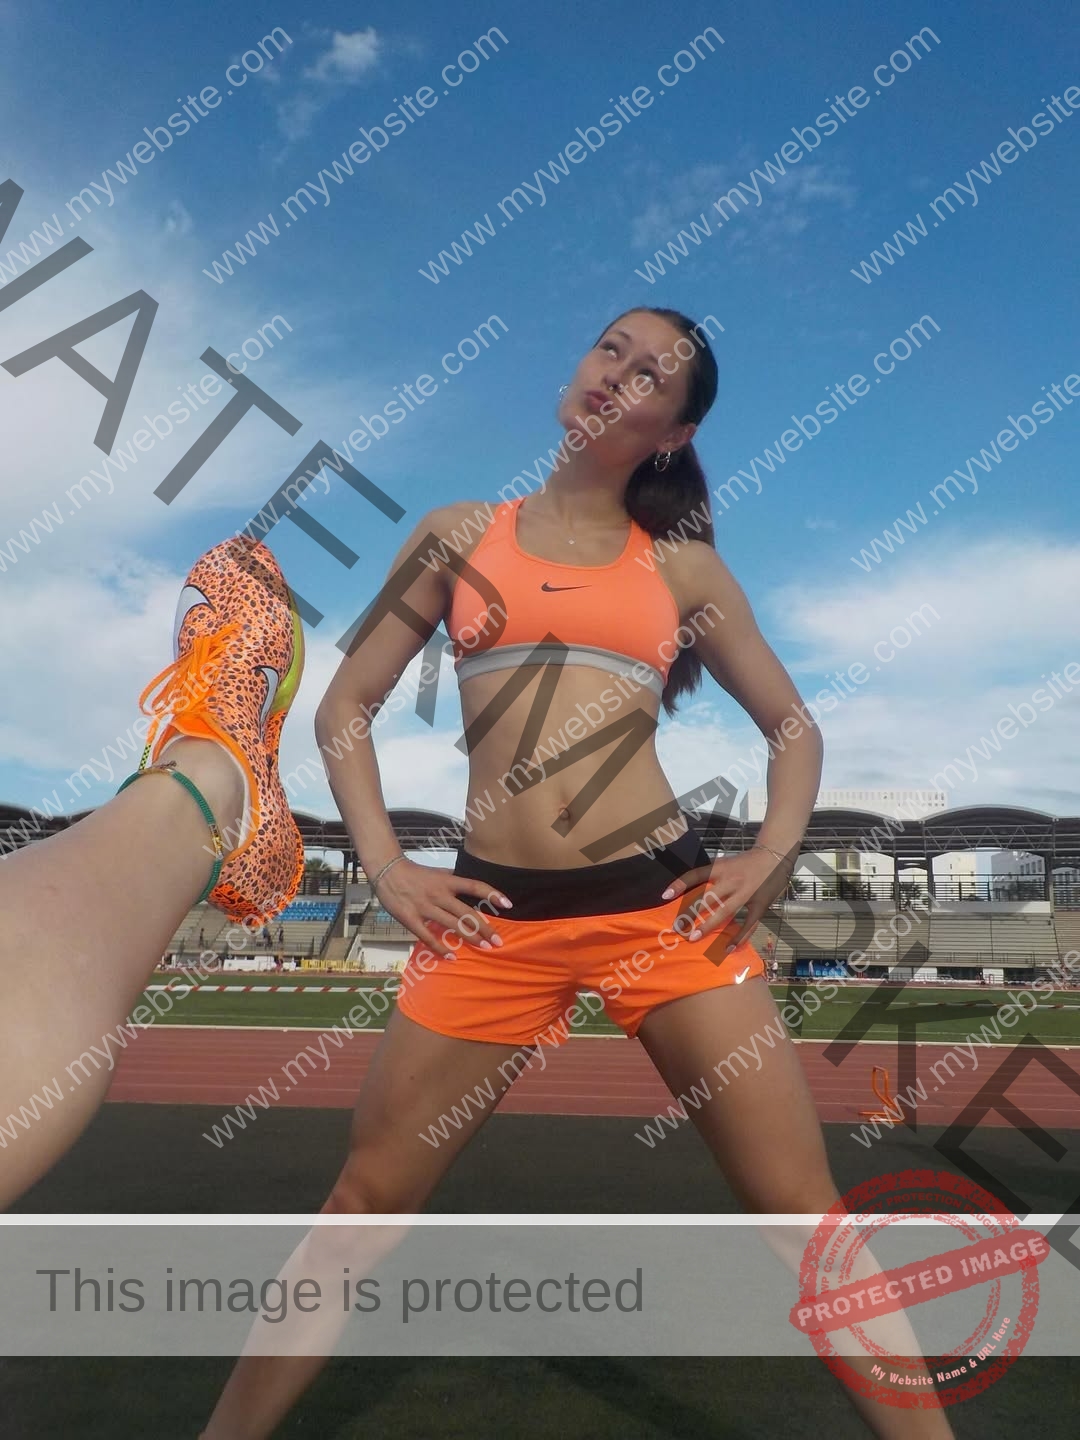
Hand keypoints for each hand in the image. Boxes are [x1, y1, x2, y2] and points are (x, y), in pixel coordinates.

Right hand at [375, 858, 511, 958]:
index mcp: (447, 882)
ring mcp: (425, 907)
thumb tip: (473, 889)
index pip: (474, 886)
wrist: (387, 871)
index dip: (492, 894)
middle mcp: (439, 895)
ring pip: (451, 925)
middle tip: (498, 941)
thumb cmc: (415, 874)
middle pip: (466, 912)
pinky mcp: (411, 919)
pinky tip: (453, 956)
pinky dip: (440, 948)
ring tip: (484, 948)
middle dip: (484, 928)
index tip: (508, 904)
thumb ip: (454, 881)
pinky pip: (428, 936)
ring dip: (470, 938)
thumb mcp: (438, 873)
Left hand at [661, 848, 791, 955]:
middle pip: (707, 898)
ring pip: (723, 912)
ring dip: (708, 926)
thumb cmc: (746, 862)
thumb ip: (712, 877)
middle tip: (677, 927)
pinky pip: (748, 924)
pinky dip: (739, 937)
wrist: (774, 855)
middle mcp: (731, 880)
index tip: (664, 896)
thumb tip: (693, 891)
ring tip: (693, 938)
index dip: (679, 884)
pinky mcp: (759, 905)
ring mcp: (745, 893)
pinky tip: (728, 949)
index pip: (695, 875)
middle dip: (690, 913)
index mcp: (720, 869)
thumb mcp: (726, 863)